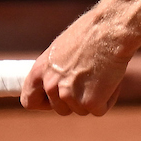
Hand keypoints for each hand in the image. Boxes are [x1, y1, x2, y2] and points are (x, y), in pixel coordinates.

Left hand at [22, 5, 137, 115]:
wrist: (110, 30)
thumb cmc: (90, 34)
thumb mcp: (60, 51)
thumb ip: (54, 71)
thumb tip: (59, 86)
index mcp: (39, 71)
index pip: (29, 101)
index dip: (45, 103)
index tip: (58, 97)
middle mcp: (50, 85)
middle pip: (61, 109)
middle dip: (76, 100)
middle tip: (89, 79)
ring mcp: (68, 95)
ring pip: (81, 110)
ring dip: (94, 98)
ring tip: (101, 73)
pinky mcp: (89, 102)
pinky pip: (99, 110)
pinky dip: (108, 99)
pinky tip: (110, 79)